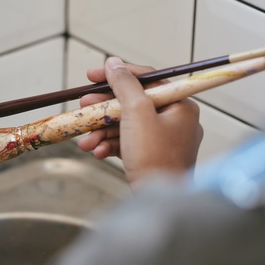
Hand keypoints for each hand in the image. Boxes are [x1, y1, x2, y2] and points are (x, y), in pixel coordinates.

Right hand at [77, 57, 203, 183]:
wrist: (158, 201)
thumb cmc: (155, 157)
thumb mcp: (136, 113)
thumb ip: (124, 84)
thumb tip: (114, 63)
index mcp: (181, 106)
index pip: (147, 79)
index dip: (117, 75)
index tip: (93, 75)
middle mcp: (176, 121)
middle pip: (133, 103)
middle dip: (104, 108)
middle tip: (84, 106)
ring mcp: (165, 141)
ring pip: (128, 125)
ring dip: (102, 130)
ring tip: (85, 139)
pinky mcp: (153, 157)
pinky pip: (129, 143)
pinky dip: (111, 145)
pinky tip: (97, 151)